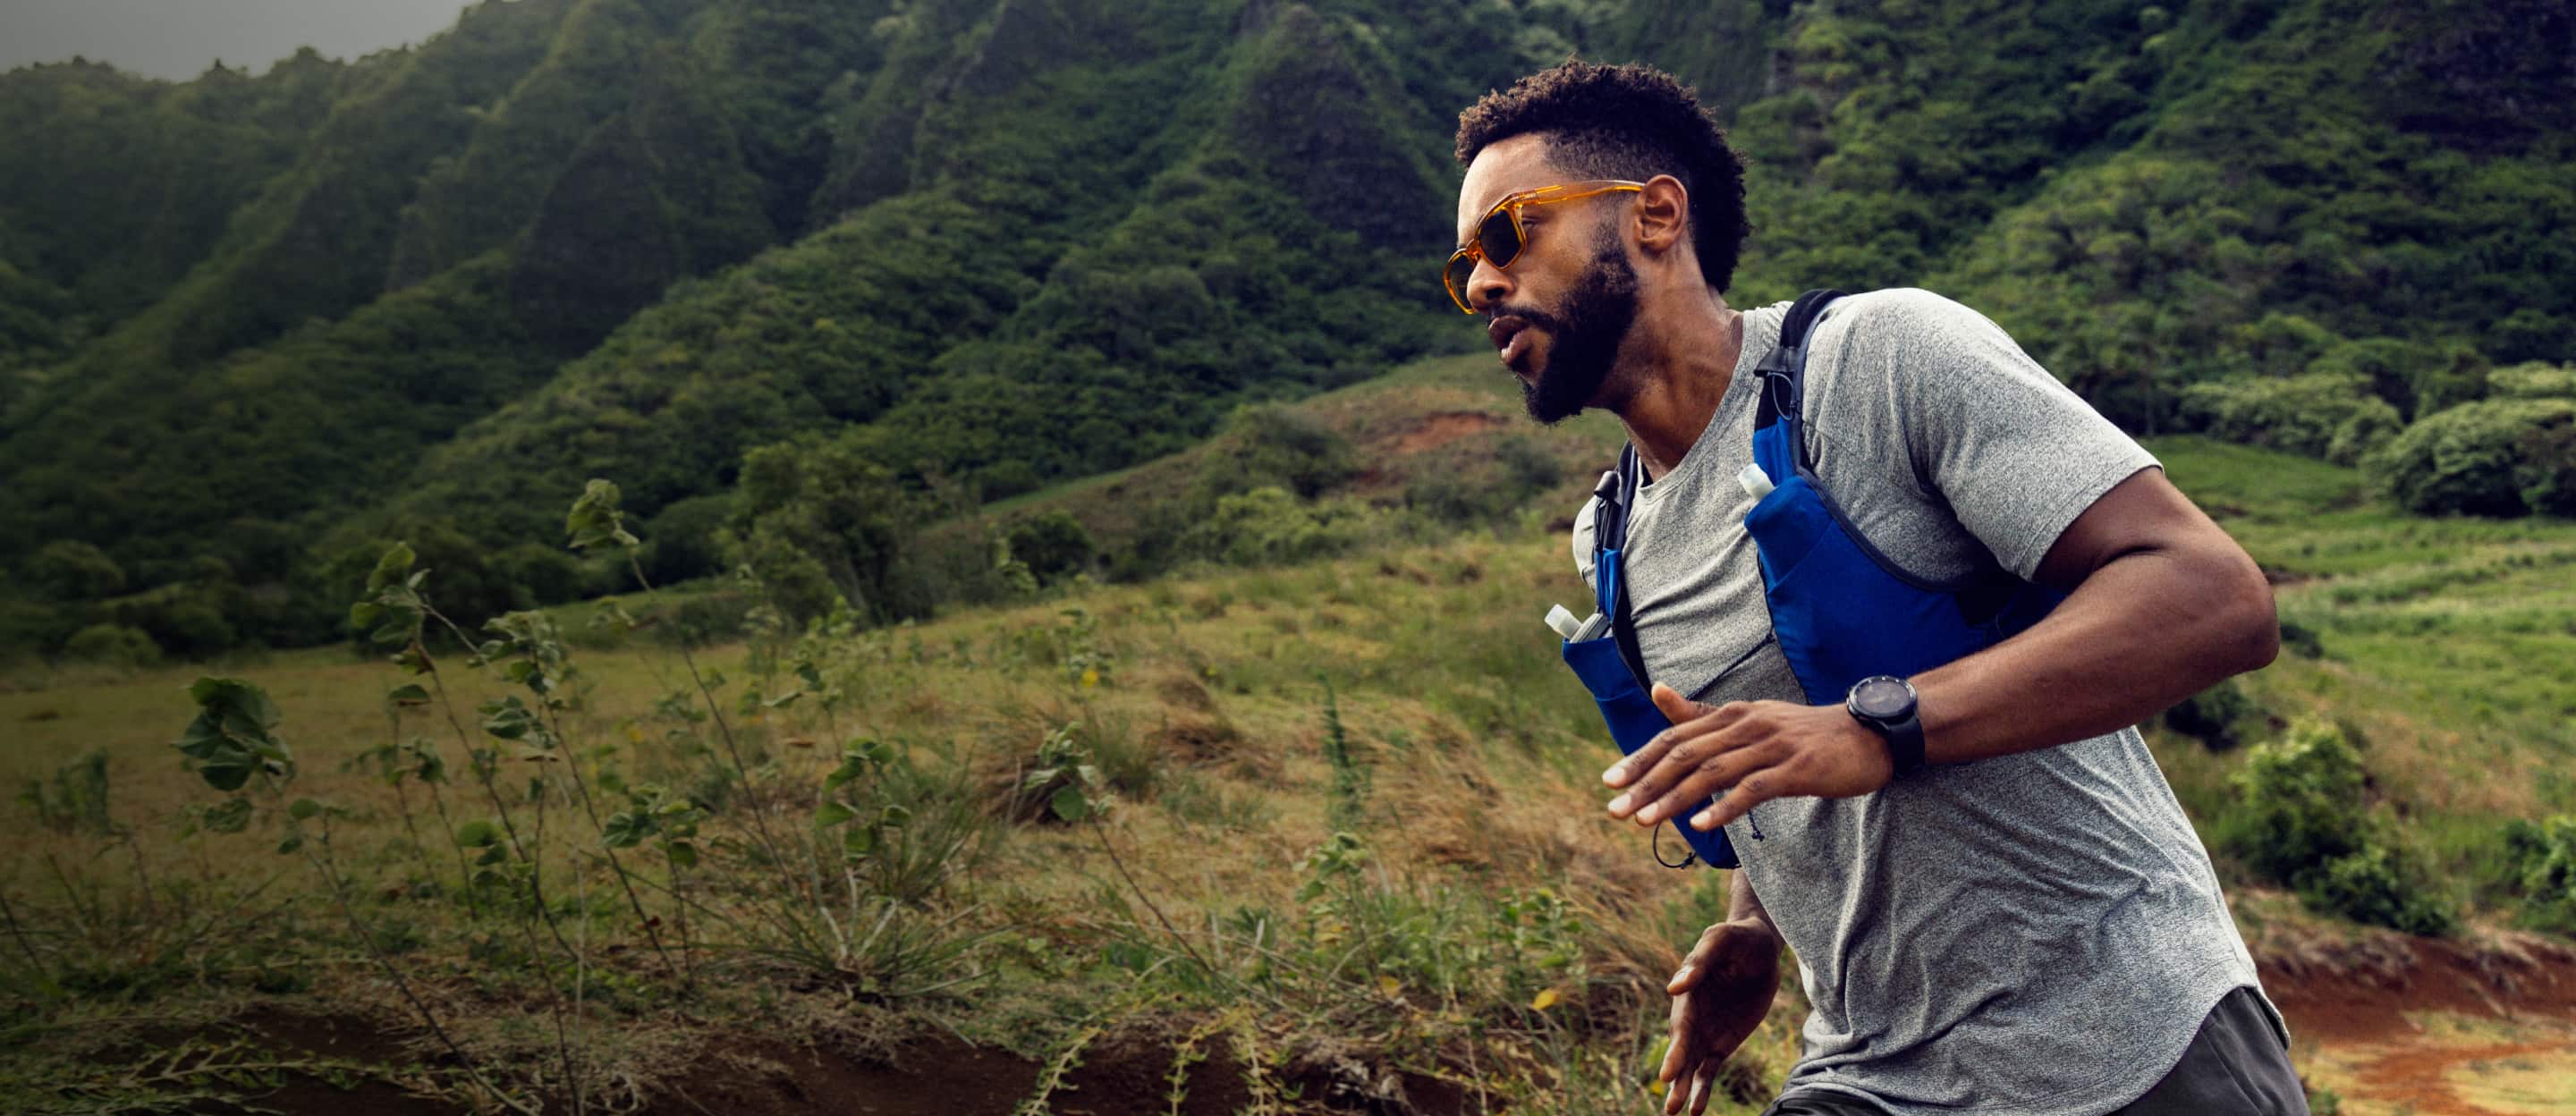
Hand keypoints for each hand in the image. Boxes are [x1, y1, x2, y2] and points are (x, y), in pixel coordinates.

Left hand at [1603, 684, 1893, 831]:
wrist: (1868, 736)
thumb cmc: (1804, 733)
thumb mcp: (1750, 719)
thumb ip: (1701, 714)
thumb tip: (1657, 692)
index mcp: (1730, 714)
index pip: (1674, 737)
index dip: (1639, 759)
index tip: (1609, 782)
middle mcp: (1745, 725)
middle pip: (1685, 753)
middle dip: (1646, 782)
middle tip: (1616, 810)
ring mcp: (1771, 746)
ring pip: (1713, 772)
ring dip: (1675, 798)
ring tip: (1646, 821)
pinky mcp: (1796, 769)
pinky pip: (1754, 789)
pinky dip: (1725, 807)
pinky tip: (1701, 825)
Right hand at [1658, 919, 1779, 1114]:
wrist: (1760, 947)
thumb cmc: (1737, 938)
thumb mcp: (1721, 940)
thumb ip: (1699, 962)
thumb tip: (1674, 987)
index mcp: (1688, 993)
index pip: (1681, 1025)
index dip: (1675, 1050)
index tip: (1668, 1073)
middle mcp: (1692, 1016)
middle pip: (1682, 1050)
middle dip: (1676, 1075)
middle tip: (1670, 1101)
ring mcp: (1706, 1031)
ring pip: (1692, 1065)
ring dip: (1683, 1088)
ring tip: (1674, 1112)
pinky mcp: (1722, 1042)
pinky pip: (1710, 1069)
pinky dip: (1702, 1089)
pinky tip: (1696, 1110)